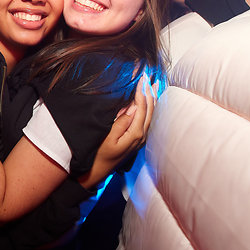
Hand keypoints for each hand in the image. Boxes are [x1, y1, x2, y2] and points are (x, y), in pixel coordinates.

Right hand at [79, 73, 157, 187]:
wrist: (97, 173)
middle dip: (149, 91)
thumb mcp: (107, 138)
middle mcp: (141, 136)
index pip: (141, 107)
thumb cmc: (99, 155)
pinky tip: (147, 102)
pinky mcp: (136, 139)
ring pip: (149, 114)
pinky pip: (145, 119)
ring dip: (151, 98)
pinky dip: (147, 107)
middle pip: (149, 109)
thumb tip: (132, 108)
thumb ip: (121, 123)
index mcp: (135, 134)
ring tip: (153, 84)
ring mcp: (140, 139)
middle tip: (149, 76)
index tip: (142, 77)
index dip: (142, 91)